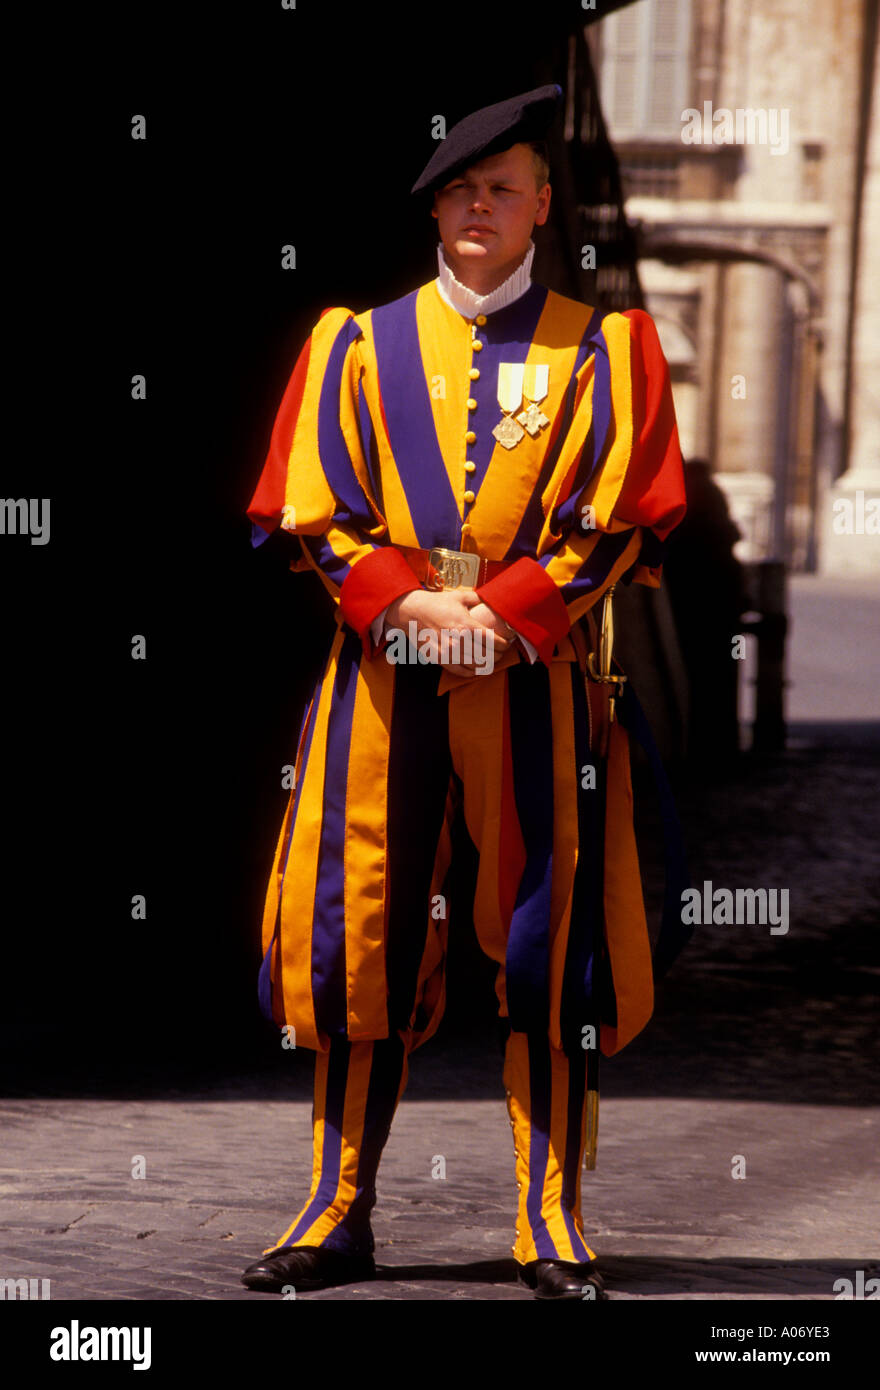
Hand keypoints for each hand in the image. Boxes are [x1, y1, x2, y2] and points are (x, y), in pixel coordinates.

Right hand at [383, 589, 508, 675]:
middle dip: (498, 655)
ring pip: (475, 666)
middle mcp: (458, 640)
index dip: (504, 644)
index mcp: (466, 625)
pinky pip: (460, 671)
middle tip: (501, 653)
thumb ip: (478, 599)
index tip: (507, 643)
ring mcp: (449, 652)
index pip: (493, 641)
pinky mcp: (440, 659)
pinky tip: (477, 669)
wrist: (412, 612)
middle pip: (487, 655)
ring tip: (491, 661)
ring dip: (486, 665)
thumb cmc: (437, 603)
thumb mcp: (459, 596)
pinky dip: (471, 672)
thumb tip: (493, 599)